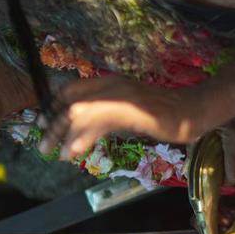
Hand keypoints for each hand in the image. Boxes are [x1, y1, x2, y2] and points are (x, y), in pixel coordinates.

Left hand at [37, 76, 201, 159]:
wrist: (193, 109)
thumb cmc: (164, 114)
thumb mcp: (127, 114)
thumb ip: (105, 121)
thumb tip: (80, 137)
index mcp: (110, 81)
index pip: (72, 89)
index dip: (53, 106)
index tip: (42, 124)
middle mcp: (112, 84)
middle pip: (70, 101)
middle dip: (53, 124)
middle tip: (43, 145)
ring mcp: (122, 95)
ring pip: (80, 112)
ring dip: (62, 133)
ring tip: (53, 152)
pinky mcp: (131, 109)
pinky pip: (98, 123)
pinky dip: (82, 138)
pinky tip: (73, 151)